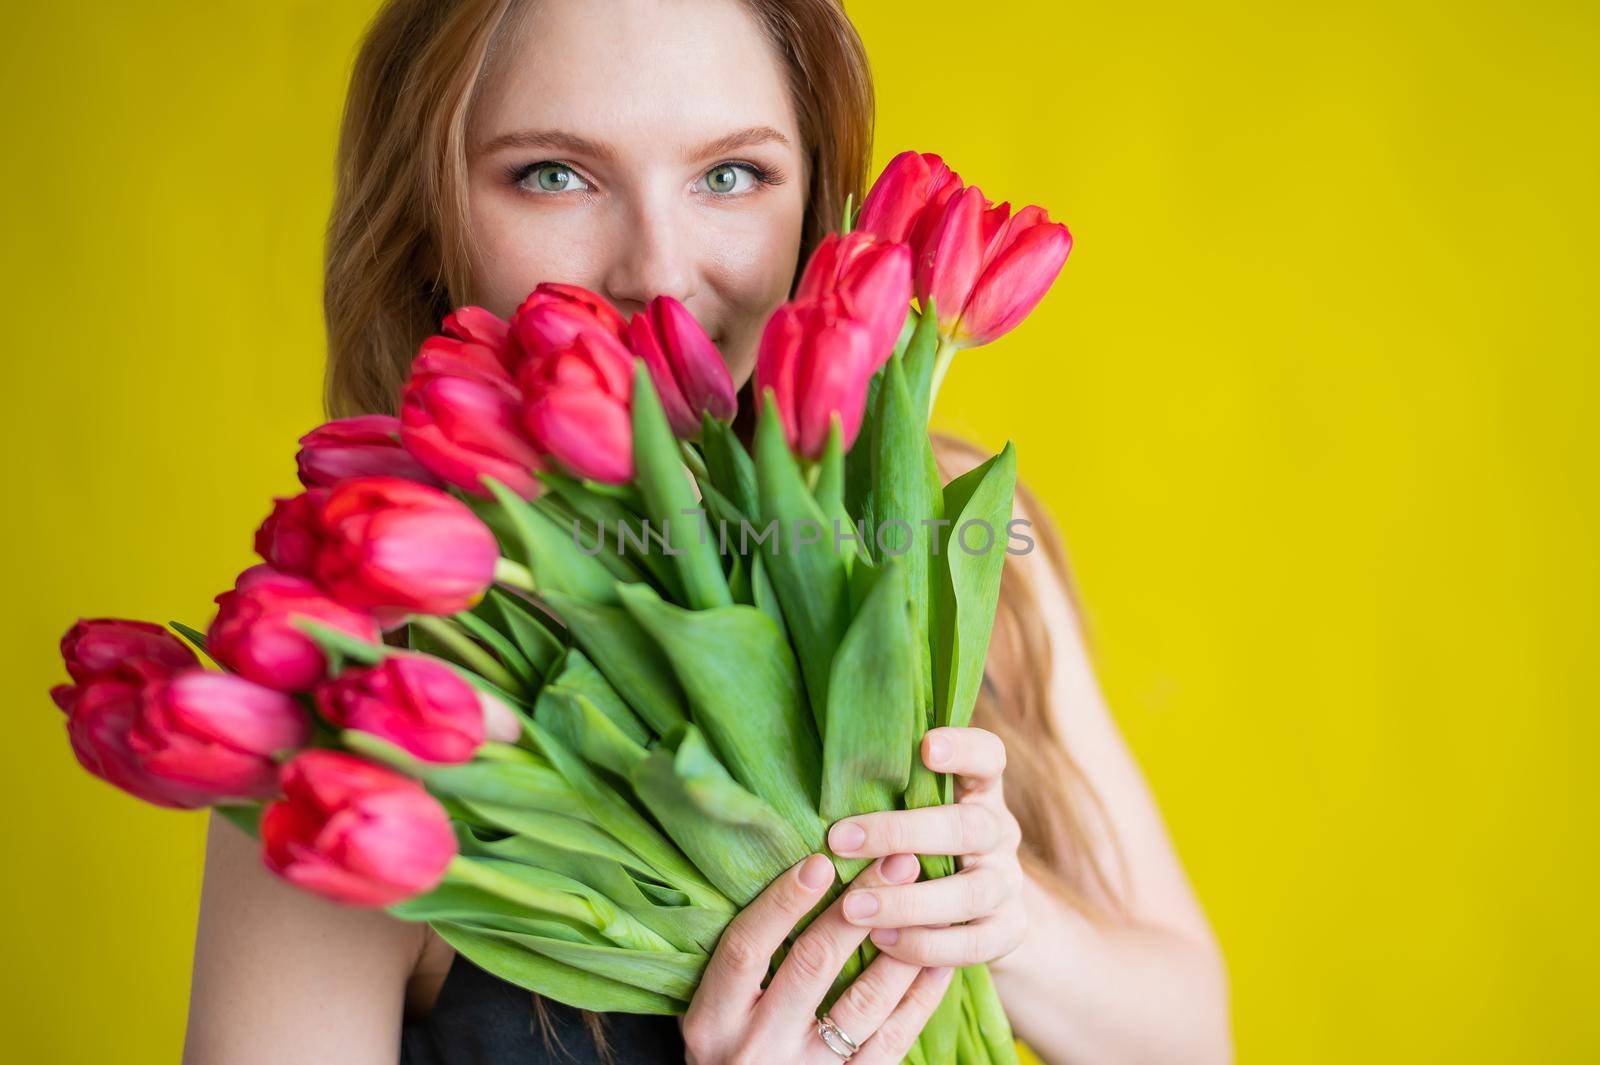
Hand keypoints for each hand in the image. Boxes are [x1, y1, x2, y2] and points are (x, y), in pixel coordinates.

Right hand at [680, 852, 956, 1063]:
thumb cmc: (728, 1058)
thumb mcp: (712, 1019)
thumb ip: (737, 969)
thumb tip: (794, 884)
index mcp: (712, 1021)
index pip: (745, 949)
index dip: (781, 902)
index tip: (820, 861)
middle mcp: (755, 1047)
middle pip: (812, 964)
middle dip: (859, 907)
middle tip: (897, 862)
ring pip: (862, 1003)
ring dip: (900, 947)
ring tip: (929, 903)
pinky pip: (891, 1043)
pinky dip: (919, 1000)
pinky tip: (938, 963)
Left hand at [825, 726, 1027, 968]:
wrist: (982, 907)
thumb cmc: (922, 842)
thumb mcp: (915, 810)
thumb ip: (886, 792)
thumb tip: (815, 776)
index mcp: (979, 792)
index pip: (989, 756)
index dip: (964, 748)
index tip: (927, 746)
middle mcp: (999, 833)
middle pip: (970, 827)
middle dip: (902, 834)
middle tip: (840, 840)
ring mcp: (1007, 883)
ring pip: (971, 892)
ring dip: (908, 902)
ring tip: (853, 908)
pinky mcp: (1009, 929)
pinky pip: (974, 944)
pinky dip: (926, 945)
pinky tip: (882, 941)